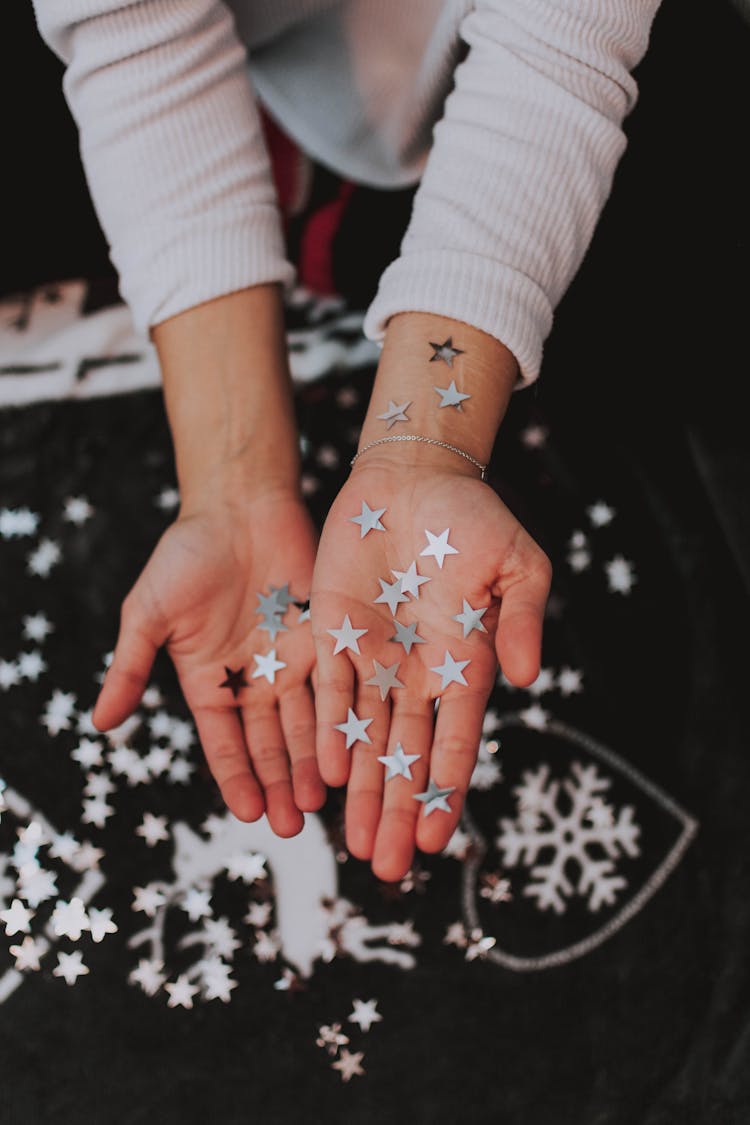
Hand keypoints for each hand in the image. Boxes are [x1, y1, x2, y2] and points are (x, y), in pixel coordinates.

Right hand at [92, 488, 325, 835]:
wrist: (239, 506)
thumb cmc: (187, 555)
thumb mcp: (148, 614)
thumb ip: (130, 668)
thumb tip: (100, 725)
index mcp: (211, 682)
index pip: (225, 743)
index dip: (236, 778)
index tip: (249, 813)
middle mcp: (254, 681)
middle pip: (270, 745)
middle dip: (280, 785)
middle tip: (293, 825)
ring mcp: (292, 662)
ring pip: (307, 725)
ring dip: (314, 763)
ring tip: (323, 801)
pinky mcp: (327, 639)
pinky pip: (337, 686)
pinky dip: (342, 719)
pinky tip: (353, 750)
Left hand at [311, 460, 550, 880]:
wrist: (412, 478)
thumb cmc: (472, 519)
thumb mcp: (516, 564)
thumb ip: (521, 620)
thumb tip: (527, 678)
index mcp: (464, 662)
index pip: (455, 739)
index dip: (445, 790)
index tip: (438, 841)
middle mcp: (417, 672)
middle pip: (406, 755)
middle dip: (398, 810)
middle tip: (388, 868)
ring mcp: (374, 657)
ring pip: (366, 739)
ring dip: (363, 791)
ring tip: (359, 845)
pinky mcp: (333, 636)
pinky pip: (330, 694)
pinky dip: (329, 734)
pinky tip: (326, 778)